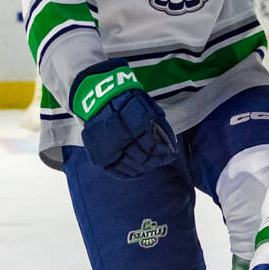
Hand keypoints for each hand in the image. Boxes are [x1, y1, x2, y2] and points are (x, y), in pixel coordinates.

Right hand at [70, 59, 176, 177]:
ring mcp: (106, 150)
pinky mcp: (98, 156)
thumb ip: (160, 127)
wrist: (98, 97)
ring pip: (130, 168)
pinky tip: (138, 169)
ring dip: (143, 168)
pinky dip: (129, 173)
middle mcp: (119, 140)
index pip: (153, 149)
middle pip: (142, 160)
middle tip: (161, 160)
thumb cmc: (128, 101)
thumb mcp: (147, 108)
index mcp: (133, 126)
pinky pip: (117, 171)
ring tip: (150, 164)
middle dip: (155, 162)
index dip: (164, 154)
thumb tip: (170, 146)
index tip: (170, 154)